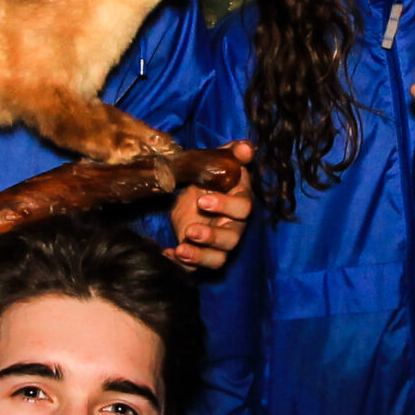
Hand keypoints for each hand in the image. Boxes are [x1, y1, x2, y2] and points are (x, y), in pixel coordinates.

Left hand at [168, 140, 255, 269]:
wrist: (195, 191)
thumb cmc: (213, 176)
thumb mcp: (220, 160)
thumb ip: (234, 153)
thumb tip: (247, 148)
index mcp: (240, 201)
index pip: (243, 208)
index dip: (225, 206)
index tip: (202, 201)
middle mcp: (234, 226)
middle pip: (232, 238)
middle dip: (212, 237)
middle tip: (190, 231)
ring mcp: (219, 243)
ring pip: (218, 258)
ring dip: (200, 256)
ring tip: (180, 250)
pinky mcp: (202, 253)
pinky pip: (197, 267)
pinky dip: (182, 264)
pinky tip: (168, 253)